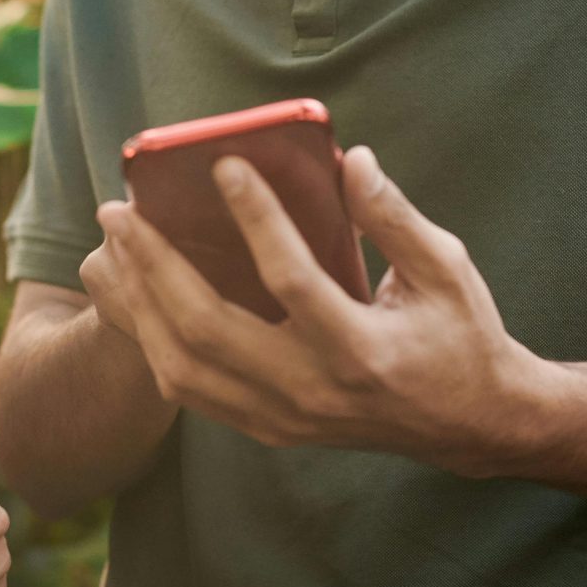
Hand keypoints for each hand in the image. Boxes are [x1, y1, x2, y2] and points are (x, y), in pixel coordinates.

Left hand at [88, 146, 552, 472]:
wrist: (472, 424)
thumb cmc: (460, 335)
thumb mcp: (446, 268)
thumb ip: (395, 216)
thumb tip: (349, 158)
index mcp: (364, 351)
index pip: (293, 281)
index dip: (257, 219)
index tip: (224, 165)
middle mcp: (315, 392)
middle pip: (209, 329)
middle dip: (155, 265)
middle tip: (120, 209)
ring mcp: (286, 418)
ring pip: (184, 368)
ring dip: (139, 305)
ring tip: (114, 249)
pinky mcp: (270, 428)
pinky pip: (192, 392)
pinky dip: (154, 343)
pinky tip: (135, 298)